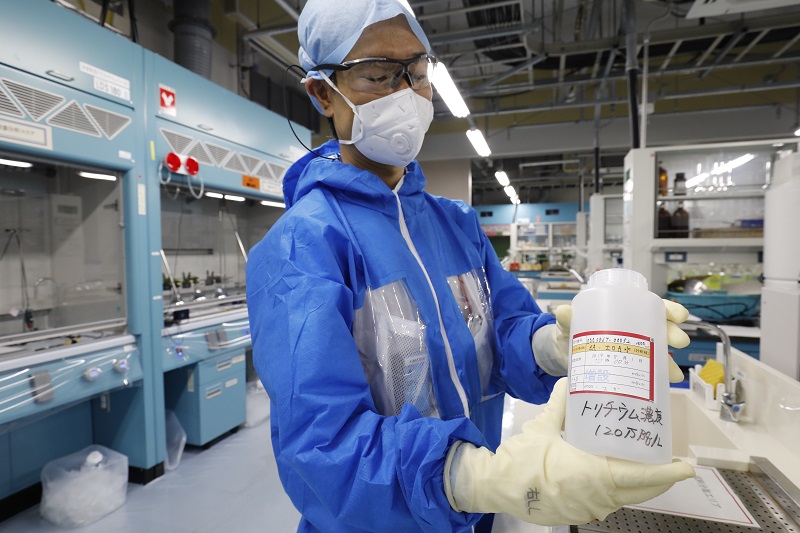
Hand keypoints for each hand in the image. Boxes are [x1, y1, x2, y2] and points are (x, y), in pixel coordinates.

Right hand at [444, 378, 695, 525]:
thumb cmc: (520, 459)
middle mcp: (595, 496)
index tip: (685, 466)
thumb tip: (569, 379)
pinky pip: (609, 502)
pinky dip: (622, 490)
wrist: (495, 486)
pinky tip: (621, 476)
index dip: (665, 473)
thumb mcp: (542, 427)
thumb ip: (560, 404)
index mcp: (589, 474)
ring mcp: (588, 509)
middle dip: (661, 479)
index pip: (637, 477)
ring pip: (626, 498)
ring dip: (642, 485)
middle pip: (639, 491)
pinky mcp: (578, 513)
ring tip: (652, 466)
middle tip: (675, 463)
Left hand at [532, 300, 690, 381]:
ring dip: (669, 361)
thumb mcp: (568, 323)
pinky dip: (658, 377)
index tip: (678, 316)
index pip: (650, 307)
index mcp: (623, 312)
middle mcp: (633, 329)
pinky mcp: (629, 368)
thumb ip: (567, 318)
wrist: (563, 354)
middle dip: (672, 334)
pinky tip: (665, 385)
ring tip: (674, 374)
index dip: (668, 309)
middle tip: (678, 342)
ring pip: (658, 352)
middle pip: (659, 328)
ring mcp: (633, 349)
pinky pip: (648, 371)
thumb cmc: (571, 331)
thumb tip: (563, 311)